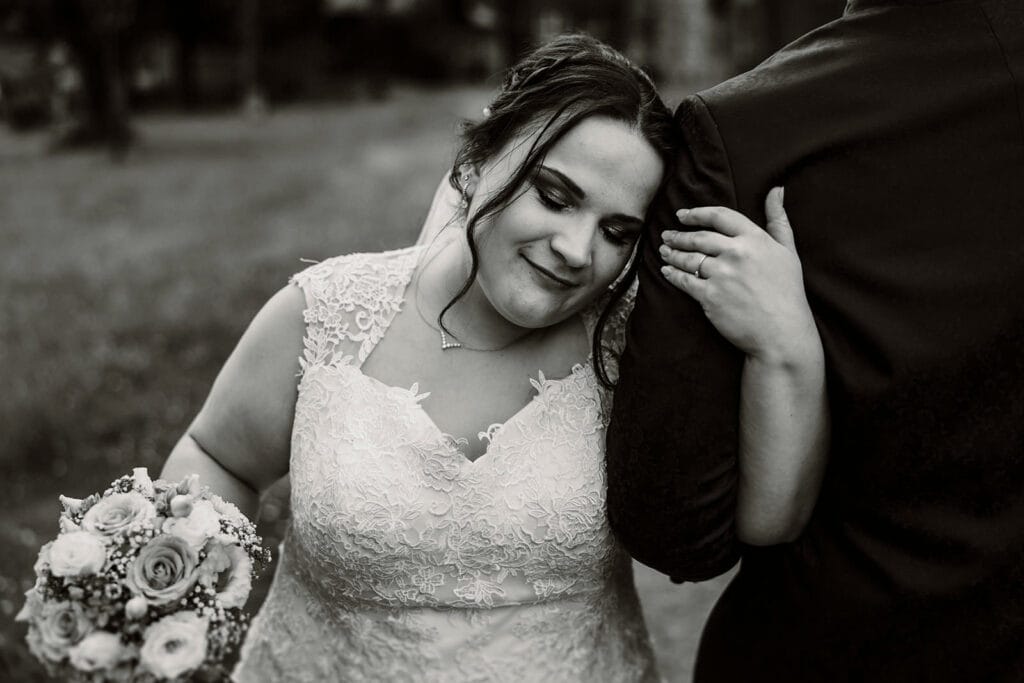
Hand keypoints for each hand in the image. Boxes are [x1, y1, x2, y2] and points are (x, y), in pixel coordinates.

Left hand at [658, 187, 816, 363]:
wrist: (782, 333)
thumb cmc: (788, 293)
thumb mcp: (788, 251)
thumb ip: (778, 219)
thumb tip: (776, 189)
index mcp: (755, 239)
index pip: (719, 216)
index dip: (697, 213)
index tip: (682, 215)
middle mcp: (736, 253)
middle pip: (699, 237)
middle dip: (679, 235)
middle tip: (667, 235)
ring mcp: (722, 275)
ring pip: (688, 258)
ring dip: (672, 253)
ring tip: (664, 251)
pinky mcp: (710, 296)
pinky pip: (684, 281)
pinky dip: (672, 274)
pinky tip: (667, 271)